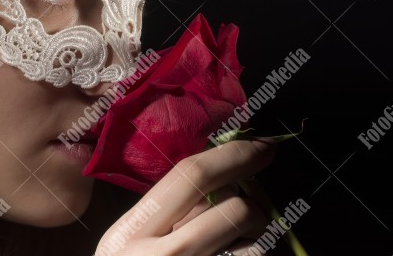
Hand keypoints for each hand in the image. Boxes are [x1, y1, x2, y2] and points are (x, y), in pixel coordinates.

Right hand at [94, 138, 274, 255]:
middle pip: (234, 208)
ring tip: (236, 254)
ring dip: (258, 245)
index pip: (190, 176)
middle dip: (254, 207)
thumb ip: (163, 215)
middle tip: (247, 217)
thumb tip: (222, 176)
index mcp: (129, 235)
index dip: (234, 154)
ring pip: (257, 247)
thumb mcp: (129, 249)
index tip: (264, 147)